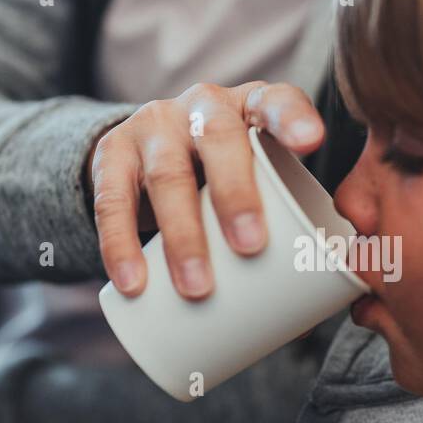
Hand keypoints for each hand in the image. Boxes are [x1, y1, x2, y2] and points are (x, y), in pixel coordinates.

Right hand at [85, 80, 324, 299]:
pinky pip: (113, 201)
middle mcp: (202, 105)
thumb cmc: (223, 176)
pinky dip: (121, 246)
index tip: (311, 141)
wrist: (146, 155)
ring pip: (167, 176)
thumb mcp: (256, 179)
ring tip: (198, 288)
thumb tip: (304, 321)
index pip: (276, 101)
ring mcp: (154, 125)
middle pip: (220, 139)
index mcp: (251, 107)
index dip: (293, 118)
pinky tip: (132, 282)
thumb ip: (280, 228)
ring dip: (183, 236)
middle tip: (251, 246)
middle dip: (236, 194)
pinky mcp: (112, 153)